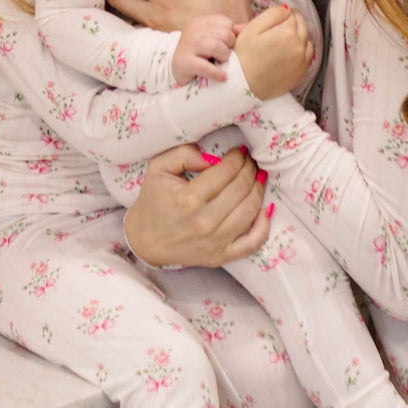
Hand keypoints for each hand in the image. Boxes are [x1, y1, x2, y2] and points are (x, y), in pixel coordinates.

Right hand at [124, 144, 269, 266]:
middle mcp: (204, 221)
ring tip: (258, 178)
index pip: (226, 171)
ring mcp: (214, 242)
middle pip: (241, 189)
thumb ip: (185, 154)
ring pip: (249, 211)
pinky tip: (264, 210)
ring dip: (258, 190)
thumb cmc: (153, 201)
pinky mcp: (220, 256)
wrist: (144, 240)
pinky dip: (263, 226)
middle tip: (250, 161)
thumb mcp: (159, 168)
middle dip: (250, 169)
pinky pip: (251, 243)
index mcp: (188, 198)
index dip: (237, 157)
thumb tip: (214, 157)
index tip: (240, 151)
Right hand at [172, 12, 237, 82]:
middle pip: (224, 34)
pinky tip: (222, 77)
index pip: (226, 23)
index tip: (226, 45)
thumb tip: (246, 28)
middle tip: (223, 56)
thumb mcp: (210, 38)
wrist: (172, 67)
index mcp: (201, 22)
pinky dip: (217, 73)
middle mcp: (194, 31)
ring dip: (223, 56)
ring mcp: (188, 46)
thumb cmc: (197, 53)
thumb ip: (229, 32)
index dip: (231, 35)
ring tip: (221, 63)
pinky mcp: (185, 62)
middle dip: (229, 46)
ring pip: (216, 46)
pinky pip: (206, 67)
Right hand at [235, 3, 312, 98]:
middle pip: (301, 25)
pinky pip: (308, 54)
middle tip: (280, 25)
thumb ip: (273, 14)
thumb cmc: (245, 56)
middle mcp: (300, 45)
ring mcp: (303, 59)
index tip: (275, 18)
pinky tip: (290, 50)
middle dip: (292, 22)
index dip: (282, 13)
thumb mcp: (253, 28)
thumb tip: (287, 9)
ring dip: (299, 34)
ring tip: (284, 38)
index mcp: (288, 32)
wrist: (245, 85)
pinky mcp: (302, 71)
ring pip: (306, 38)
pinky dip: (302, 49)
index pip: (290, 13)